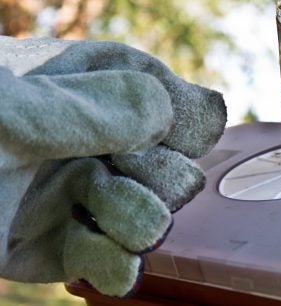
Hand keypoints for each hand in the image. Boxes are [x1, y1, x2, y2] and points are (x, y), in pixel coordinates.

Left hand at [0, 37, 226, 295]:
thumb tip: (191, 109)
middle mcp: (87, 140)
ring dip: (136, 221)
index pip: (166, 94)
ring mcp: (73, 196)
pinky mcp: (54, 248)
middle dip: (158, 176)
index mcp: (82, 84)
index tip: (173, 136)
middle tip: (112, 176)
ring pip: (152, 215)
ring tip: (96, 216)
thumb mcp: (4, 112)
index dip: (180, 119)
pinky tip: (104, 259)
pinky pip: (114, 262)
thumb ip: (94, 110)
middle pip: (174, 161)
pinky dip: (117, 266)